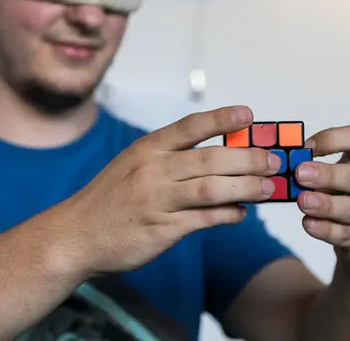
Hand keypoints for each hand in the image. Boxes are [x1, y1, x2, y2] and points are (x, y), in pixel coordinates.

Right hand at [63, 106, 282, 275]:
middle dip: (248, 159)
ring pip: (211, 189)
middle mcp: (152, 171)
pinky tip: (241, 213)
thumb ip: (170, 160)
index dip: (221, 120)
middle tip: (274, 160)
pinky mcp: (161, 229)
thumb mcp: (132, 166)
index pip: (190, 127)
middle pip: (210, 159)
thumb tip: (219, 159)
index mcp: (146, 149)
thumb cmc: (109, 199)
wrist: (75, 235)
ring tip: (268, 188)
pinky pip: (203, 220)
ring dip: (245, 188)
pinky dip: (227, 215)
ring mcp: (157, 201)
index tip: (249, 115)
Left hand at [294, 125, 349, 276]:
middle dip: (327, 175)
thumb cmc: (345, 200)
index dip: (332, 139)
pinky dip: (327, 230)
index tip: (306, 146)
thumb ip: (311, 170)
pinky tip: (309, 224)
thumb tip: (275, 161)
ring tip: (303, 201)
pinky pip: (347, 235)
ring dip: (325, 204)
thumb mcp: (333, 179)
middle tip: (300, 174)